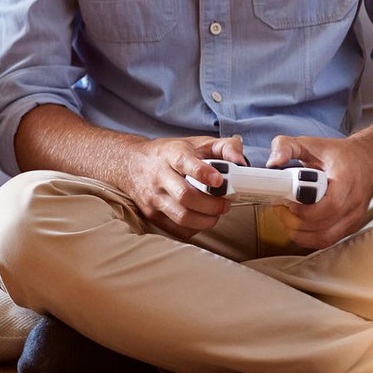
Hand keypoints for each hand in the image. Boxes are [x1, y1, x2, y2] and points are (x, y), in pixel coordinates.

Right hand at [122, 134, 248, 239]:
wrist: (131, 163)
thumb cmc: (169, 154)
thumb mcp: (196, 143)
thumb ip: (224, 147)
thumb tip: (242, 162)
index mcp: (171, 154)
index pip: (184, 162)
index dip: (203, 173)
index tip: (218, 181)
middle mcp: (159, 176)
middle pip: (185, 196)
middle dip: (212, 205)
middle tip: (225, 203)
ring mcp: (153, 197)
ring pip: (182, 216)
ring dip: (205, 220)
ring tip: (215, 213)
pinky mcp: (151, 214)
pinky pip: (176, 229)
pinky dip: (194, 229)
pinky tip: (200, 219)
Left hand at [265, 133, 372, 249]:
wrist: (368, 162)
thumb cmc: (339, 154)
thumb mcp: (310, 143)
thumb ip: (286, 146)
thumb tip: (272, 163)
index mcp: (346, 181)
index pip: (330, 206)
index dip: (305, 210)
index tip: (288, 202)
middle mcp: (354, 203)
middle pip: (324, 227)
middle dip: (296, 222)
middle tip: (281, 209)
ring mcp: (354, 218)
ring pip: (324, 239)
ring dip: (300, 233)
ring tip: (286, 217)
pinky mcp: (350, 227)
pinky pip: (327, 240)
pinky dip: (308, 237)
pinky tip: (296, 224)